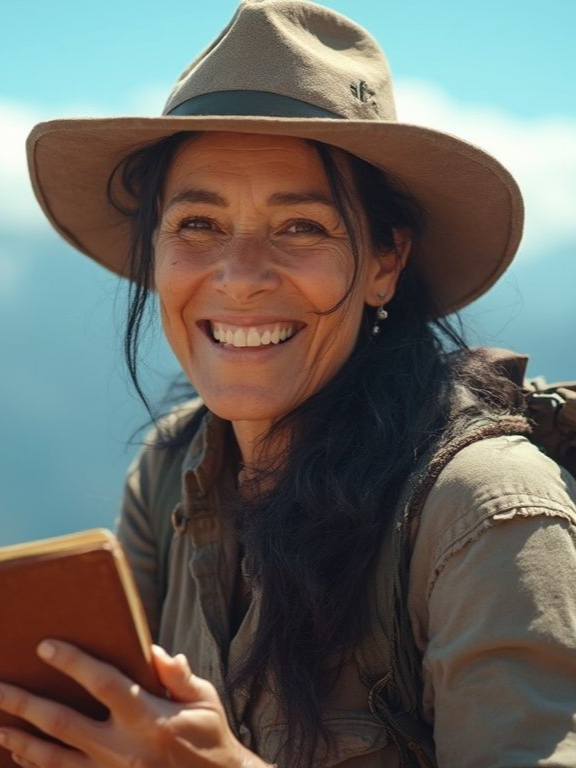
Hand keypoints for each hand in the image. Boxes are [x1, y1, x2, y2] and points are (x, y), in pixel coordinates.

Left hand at [0, 640, 268, 767]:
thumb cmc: (209, 735)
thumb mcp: (204, 699)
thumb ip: (178, 676)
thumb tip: (154, 652)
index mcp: (149, 717)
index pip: (103, 683)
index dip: (73, 663)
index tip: (45, 646)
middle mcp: (123, 748)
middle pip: (63, 723)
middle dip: (26, 704)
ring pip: (54, 757)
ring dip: (21, 740)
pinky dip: (37, 767)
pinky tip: (19, 755)